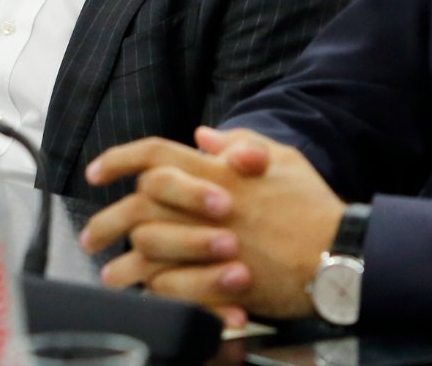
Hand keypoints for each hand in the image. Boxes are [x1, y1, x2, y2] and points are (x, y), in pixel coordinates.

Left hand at [81, 126, 344, 319]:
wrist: (341, 256)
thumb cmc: (314, 209)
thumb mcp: (283, 160)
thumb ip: (240, 143)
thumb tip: (201, 135)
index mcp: (220, 172)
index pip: (156, 154)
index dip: (120, 159)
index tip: (94, 173)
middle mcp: (207, 205)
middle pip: (138, 205)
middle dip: (106, 219)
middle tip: (91, 236)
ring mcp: (211, 244)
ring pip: (146, 248)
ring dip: (122, 262)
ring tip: (110, 272)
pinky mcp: (219, 280)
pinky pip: (169, 286)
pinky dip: (151, 290)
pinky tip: (143, 295)